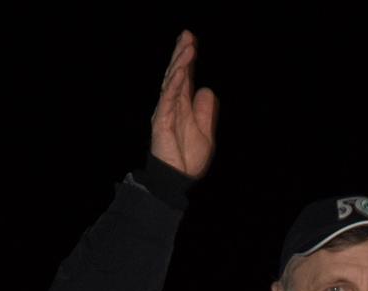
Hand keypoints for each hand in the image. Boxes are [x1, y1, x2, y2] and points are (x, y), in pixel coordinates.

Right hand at [150, 31, 217, 178]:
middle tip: (187, 35)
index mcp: (182, 105)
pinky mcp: (161, 120)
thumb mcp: (204, 131)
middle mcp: (172, 104)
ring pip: (171, 82)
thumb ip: (204, 110)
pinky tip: (180, 72)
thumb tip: (206, 89)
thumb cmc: (189, 157)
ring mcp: (165, 110)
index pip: (184, 77)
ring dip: (179, 64)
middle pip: (176, 74)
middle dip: (181, 54)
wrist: (179, 177)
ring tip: (188, 48)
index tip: (191, 40)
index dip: (187, 59)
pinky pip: (168, 99)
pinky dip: (174, 84)